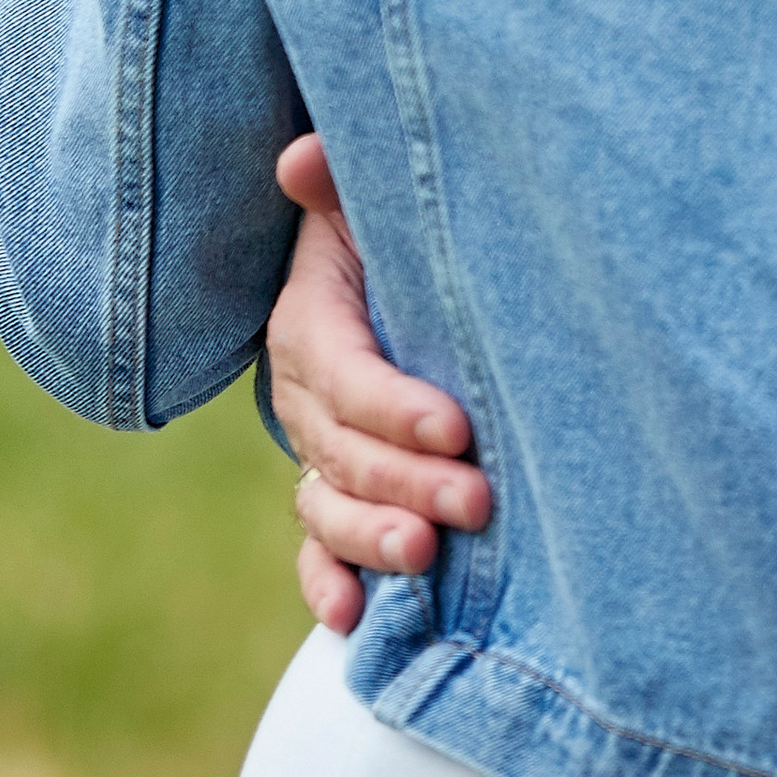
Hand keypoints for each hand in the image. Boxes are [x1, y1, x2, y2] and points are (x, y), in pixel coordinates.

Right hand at [266, 134, 491, 630]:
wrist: (395, 268)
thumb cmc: (399, 226)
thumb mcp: (373, 199)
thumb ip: (341, 181)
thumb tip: (299, 157)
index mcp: (311, 324)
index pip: (347, 375)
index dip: (395, 406)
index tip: (459, 426)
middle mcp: (304, 397)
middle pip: (343, 453)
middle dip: (407, 482)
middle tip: (476, 501)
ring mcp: (318, 450)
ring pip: (327, 508)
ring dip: (371, 540)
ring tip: (426, 558)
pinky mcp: (338, 490)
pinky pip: (316, 548)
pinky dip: (328, 584)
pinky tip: (353, 619)